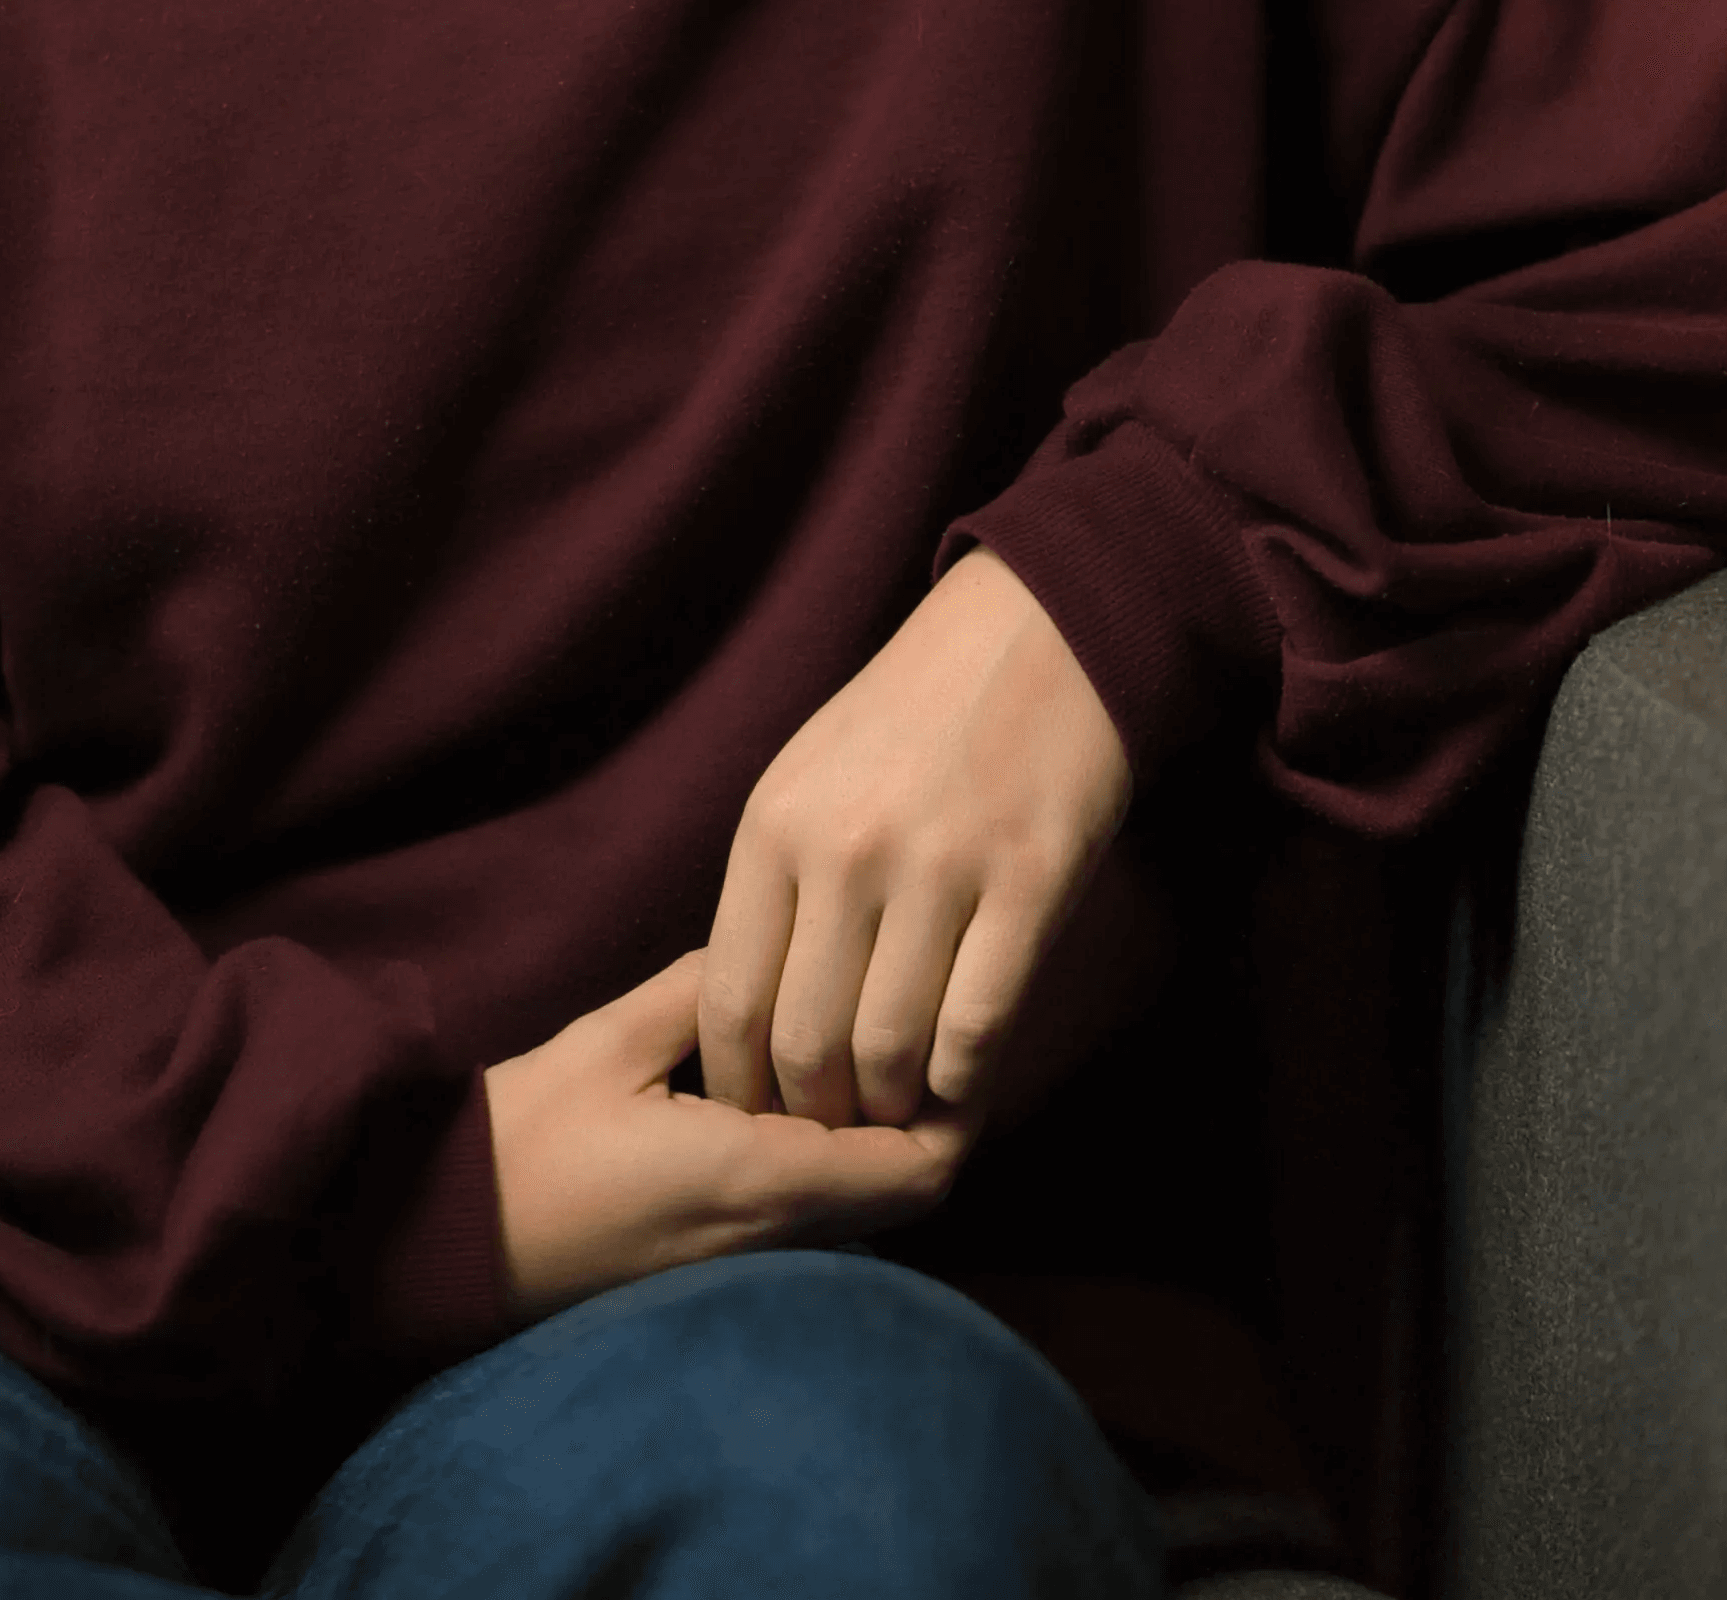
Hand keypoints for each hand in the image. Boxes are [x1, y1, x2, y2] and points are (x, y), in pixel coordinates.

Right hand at [482, 950, 964, 1322]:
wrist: (446, 1246)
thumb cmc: (525, 1145)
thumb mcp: (611, 1042)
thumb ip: (705, 991)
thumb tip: (779, 952)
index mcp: (762, 1178)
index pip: (919, 1165)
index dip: (958, 1101)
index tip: (952, 1025)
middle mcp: (775, 1234)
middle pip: (907, 1187)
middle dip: (925, 1105)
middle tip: (915, 1010)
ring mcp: (749, 1260)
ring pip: (863, 1201)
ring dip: (875, 1129)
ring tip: (862, 1032)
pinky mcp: (718, 1262)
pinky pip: (813, 1213)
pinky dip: (829, 1156)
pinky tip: (796, 1088)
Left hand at [698, 547, 1133, 1136]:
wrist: (1035, 632)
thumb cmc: (912, 714)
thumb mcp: (807, 775)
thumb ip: (775, 881)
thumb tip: (746, 1009)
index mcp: (774, 825)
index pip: (729, 1001)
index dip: (739, 1084)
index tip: (758, 1117)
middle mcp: (845, 851)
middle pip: (805, 1047)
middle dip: (816, 1115)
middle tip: (838, 1134)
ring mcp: (938, 868)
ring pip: (890, 1052)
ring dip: (894, 1107)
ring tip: (901, 1113)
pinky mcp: (1027, 883)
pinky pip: (979, 1026)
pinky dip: (966, 1081)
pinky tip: (964, 1083)